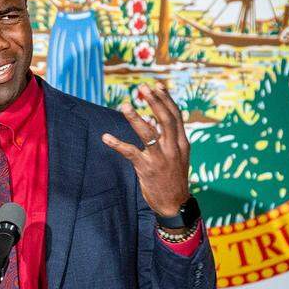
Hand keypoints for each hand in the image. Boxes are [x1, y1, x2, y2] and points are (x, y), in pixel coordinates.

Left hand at [101, 84, 191, 217]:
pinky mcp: (146, 169)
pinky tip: (106, 137)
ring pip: (149, 134)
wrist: (174, 204)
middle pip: (165, 120)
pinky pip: (130, 153)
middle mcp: (173, 148)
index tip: (157, 85)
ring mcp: (160, 158)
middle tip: (143, 87)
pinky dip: (117, 144)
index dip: (166, 99)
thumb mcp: (175, 155)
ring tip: (125, 105)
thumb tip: (150, 119)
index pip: (176, 116)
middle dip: (155, 102)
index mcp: (182, 143)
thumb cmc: (173, 177)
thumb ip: (164, 137)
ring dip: (136, 119)